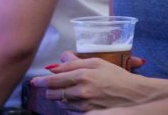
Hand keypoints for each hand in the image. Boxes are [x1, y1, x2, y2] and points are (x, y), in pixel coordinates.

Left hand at [30, 53, 146, 111]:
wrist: (132, 95)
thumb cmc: (117, 77)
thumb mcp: (98, 62)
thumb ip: (76, 61)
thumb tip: (60, 59)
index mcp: (82, 74)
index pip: (54, 78)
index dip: (42, 80)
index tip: (35, 81)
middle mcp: (80, 91)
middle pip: (54, 92)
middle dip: (51, 89)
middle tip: (55, 85)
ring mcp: (82, 105)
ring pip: (60, 102)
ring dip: (60, 97)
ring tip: (70, 91)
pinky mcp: (85, 114)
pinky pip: (69, 111)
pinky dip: (68, 105)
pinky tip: (77, 100)